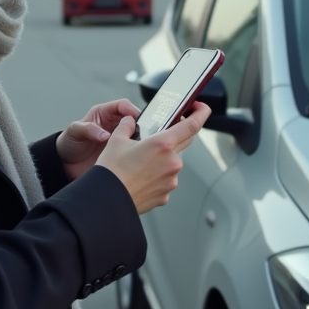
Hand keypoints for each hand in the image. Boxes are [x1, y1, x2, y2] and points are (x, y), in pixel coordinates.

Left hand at [55, 98, 142, 181]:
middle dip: (140, 124)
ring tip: (141, 145)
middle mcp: (112, 125)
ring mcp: (117, 139)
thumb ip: (88, 129)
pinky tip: (137, 156)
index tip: (137, 118)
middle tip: (144, 133)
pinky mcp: (119, 152)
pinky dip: (136, 151)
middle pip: (133, 119)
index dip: (131, 109)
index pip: (122, 105)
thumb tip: (105, 135)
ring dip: (140, 138)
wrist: (66, 164)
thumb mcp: (74, 132)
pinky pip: (132, 150)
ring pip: (135, 134)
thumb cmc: (69, 143)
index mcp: (103, 114)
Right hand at [96, 102, 211, 213]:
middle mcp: (172, 162)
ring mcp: (171, 180)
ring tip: (140, 163)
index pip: (192, 124)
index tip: (199, 107)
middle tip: (159, 135)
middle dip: (175, 135)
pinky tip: (140, 177)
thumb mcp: (116, 140)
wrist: (107, 200)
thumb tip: (129, 122)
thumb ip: (127, 126)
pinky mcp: (166, 194)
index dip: (200, 113)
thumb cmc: (111, 172)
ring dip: (162, 159)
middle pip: (184, 142)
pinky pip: (166, 179)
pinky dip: (156, 176)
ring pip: (172, 162)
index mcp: (163, 144)